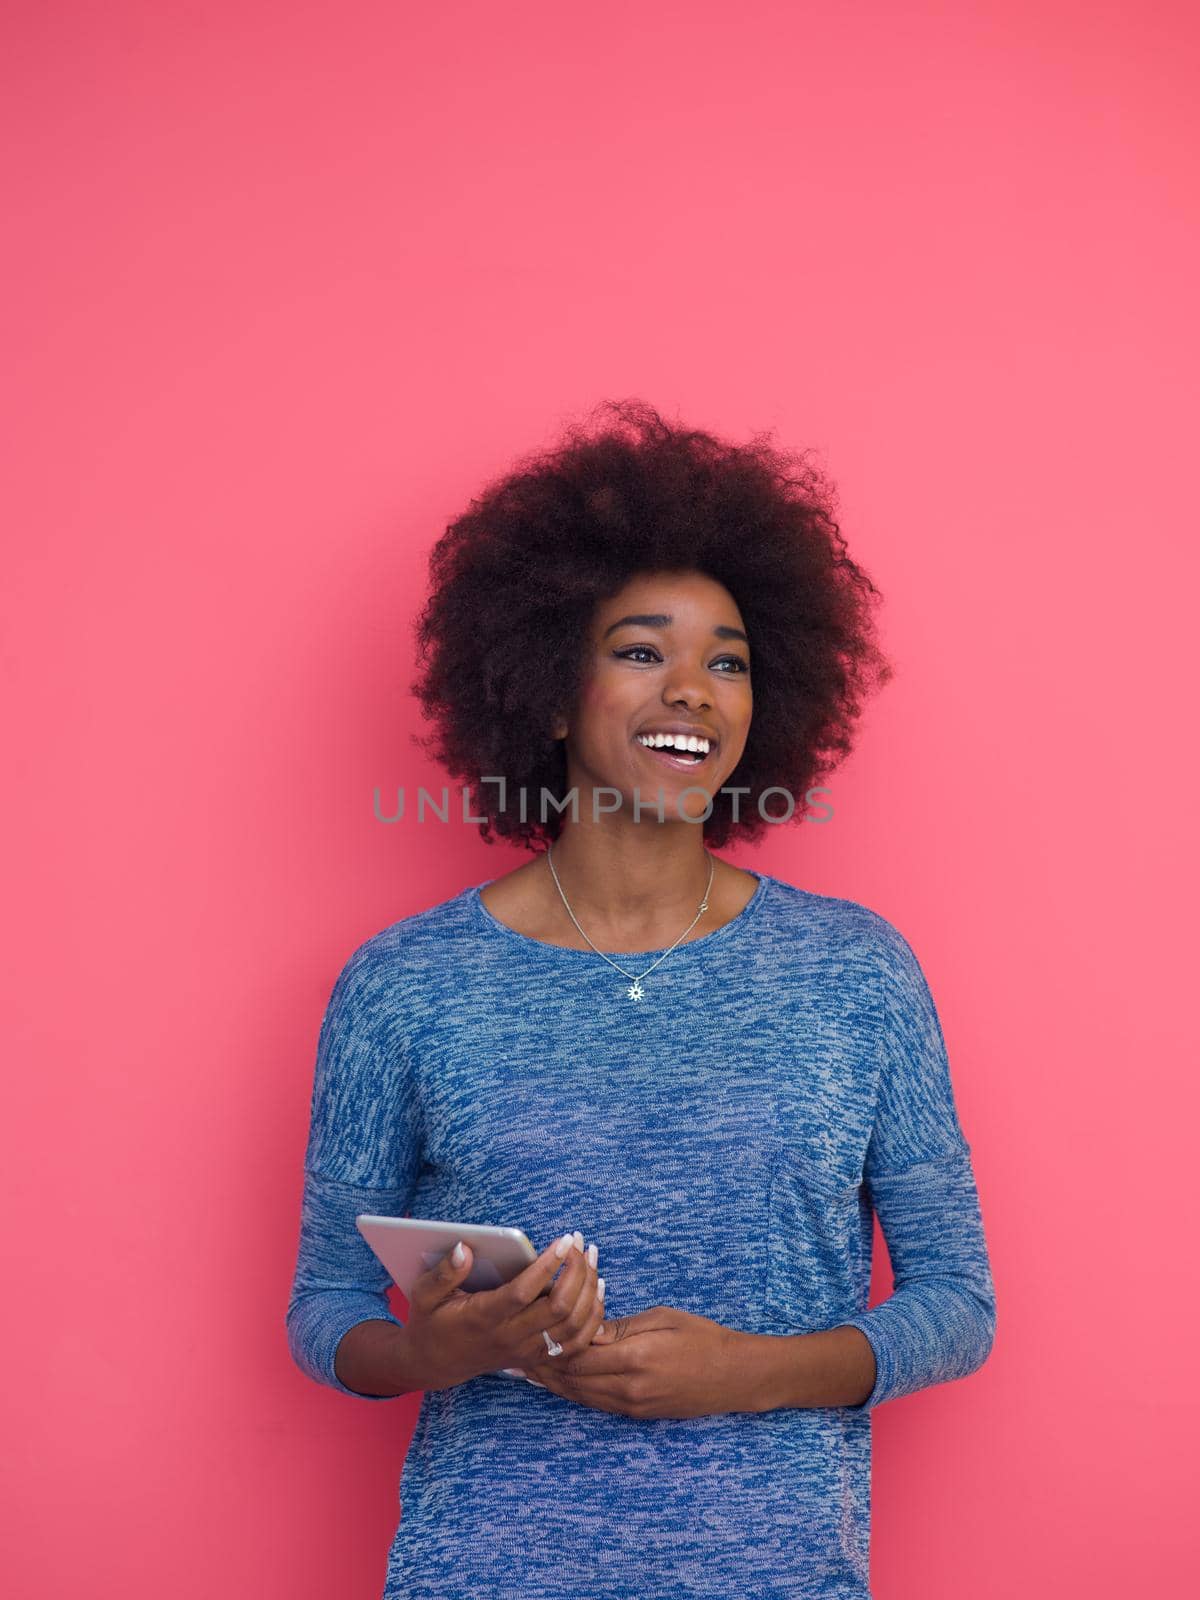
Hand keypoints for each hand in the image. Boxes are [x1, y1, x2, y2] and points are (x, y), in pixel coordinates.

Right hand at [402, 1231, 605, 1390]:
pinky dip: (592, 1317)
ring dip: (589, 1290)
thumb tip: (464, 1246)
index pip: (524, 1293)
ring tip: (592, 1256)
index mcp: (484, 1318)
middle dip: (576, 1271)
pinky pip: (576, 1343)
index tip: (565, 1240)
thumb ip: (445, 1271)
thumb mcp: (424, 1294)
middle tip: (581, 1242)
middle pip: (558, 1309)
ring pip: (573, 1326)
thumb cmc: (431, 1321)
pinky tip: (596, 1287)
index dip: (548, 1266)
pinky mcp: (536, 1357)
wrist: (435, 1363)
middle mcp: (509, 1337)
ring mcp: (526, 1350)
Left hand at [523, 1305, 741, 1418]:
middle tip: (517, 1358)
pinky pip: (597, 1404)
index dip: (551, 1345)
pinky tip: (562, 1384)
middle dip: (544, 1369)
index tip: (531, 1332)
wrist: (734, 1375)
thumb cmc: (701, 1337)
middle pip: (574, 1381)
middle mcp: (628, 1388)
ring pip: (582, 1396)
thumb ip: (619, 1327)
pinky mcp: (638, 1414)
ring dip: (555, 1385)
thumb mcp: (660, 1318)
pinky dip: (575, 1393)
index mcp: (634, 1358)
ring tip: (530, 1373)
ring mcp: (633, 1405)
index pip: (578, 1354)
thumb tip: (585, 1330)